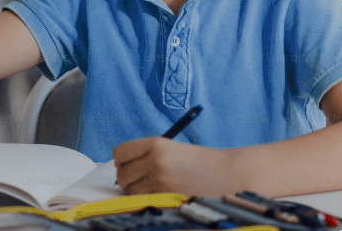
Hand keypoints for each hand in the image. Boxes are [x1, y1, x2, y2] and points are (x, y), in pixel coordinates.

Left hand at [113, 137, 239, 195]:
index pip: (120, 152)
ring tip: (152, 183)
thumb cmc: (195, 160)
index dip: (122, 159)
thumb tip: (119, 166)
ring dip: (134, 187)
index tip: (128, 162)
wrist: (222, 172)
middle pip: (122, 172)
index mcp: (156, 143)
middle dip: (127, 175)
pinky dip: (144, 196)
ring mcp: (159, 180)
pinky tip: (158, 190)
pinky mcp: (164, 195)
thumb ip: (145, 154)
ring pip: (128, 188)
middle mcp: (154, 160)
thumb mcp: (169, 148)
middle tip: (140, 175)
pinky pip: (140, 198)